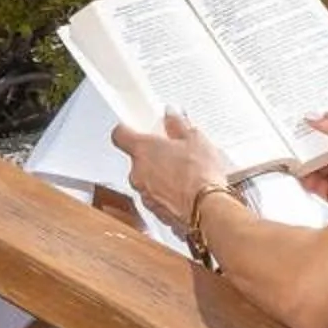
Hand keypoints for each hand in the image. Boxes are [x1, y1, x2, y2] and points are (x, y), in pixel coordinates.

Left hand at [111, 111, 230, 233]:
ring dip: (160, 177)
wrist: (207, 209)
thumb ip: (178, 124)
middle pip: (137, 159)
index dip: (126, 130)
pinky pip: (158, 198)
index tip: (134, 128)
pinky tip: (186, 191)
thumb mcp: (195, 139)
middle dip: (153, 156)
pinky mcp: (156, 212)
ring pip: (148, 180)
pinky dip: (168, 195)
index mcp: (143, 150)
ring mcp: (145, 194)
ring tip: (185, 174)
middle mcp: (138, 173)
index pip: (119, 135)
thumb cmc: (199, 175)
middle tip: (173, 151)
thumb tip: (172, 115)